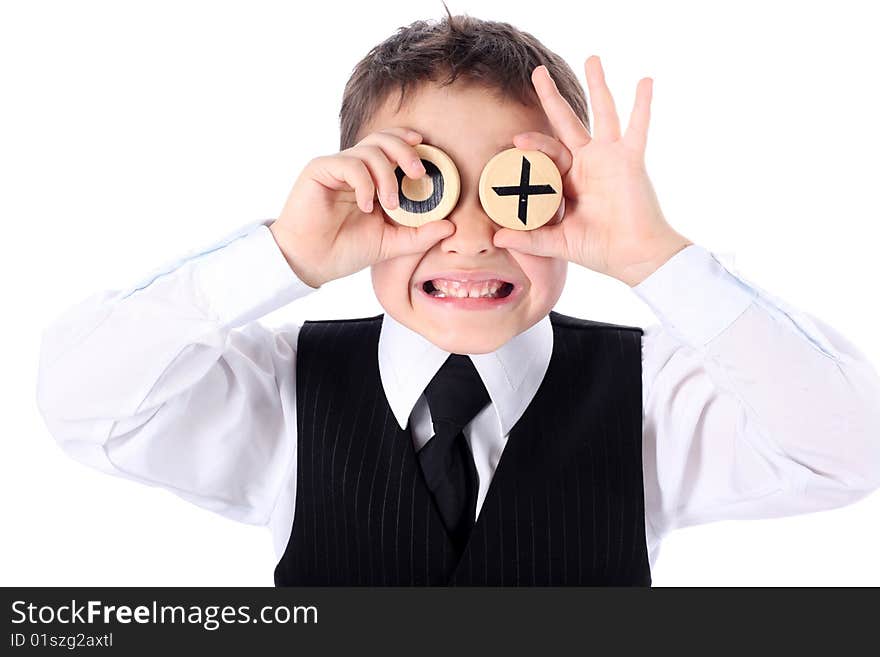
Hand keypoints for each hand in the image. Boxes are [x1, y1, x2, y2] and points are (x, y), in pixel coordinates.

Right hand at [269, 128, 454, 287]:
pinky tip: (367, 206)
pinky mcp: (320, 170)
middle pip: (382, 140)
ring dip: (387, 175)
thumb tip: (451, 227)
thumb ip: (419, 234)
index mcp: (369, 180)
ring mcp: (336, 168)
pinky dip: (365, 183)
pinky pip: (350, 164)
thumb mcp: (390, 243)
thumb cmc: (344, 250)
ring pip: (369, 150)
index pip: (390, 148)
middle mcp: (354, 169)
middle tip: (418, 174)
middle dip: (405, 152)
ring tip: (389, 204)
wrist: (310, 263)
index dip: (408, 143)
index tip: (426, 149)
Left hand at [491, 56, 692, 286]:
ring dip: (597, 86)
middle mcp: (589, 163)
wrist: (633, 257)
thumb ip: (529, 238)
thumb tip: (494, 239)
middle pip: (566, 122)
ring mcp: (610, 158)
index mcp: (569, 179)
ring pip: (602, 114)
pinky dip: (643, 105)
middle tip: (538, 72)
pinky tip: (645, 81)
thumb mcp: (558, 242)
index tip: (516, 141)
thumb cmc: (600, 250)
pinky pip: (638, 127)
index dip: (532, 145)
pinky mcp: (631, 160)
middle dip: (552, 98)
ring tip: (592, 58)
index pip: (546, 153)